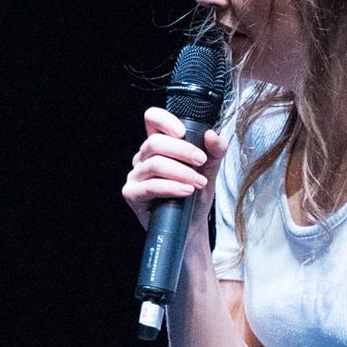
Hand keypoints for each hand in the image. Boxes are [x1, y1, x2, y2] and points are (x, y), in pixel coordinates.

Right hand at [122, 107, 225, 228]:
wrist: (192, 226)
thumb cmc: (195, 197)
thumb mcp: (209, 170)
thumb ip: (214, 151)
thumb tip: (212, 135)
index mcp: (158, 146)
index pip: (152, 120)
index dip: (164, 120)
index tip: (183, 132)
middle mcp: (143, 158)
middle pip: (155, 143)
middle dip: (182, 151)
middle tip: (201, 162)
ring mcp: (135, 176)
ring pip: (154, 164)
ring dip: (181, 172)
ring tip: (198, 182)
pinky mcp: (132, 194)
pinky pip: (150, 186)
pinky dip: (171, 187)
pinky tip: (186, 190)